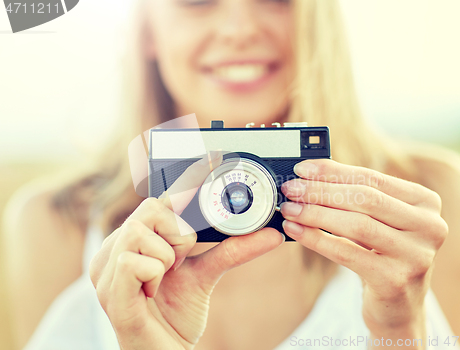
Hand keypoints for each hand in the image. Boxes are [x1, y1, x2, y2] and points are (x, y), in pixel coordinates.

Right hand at [90, 153, 283, 349]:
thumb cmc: (176, 313)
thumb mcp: (206, 274)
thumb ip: (232, 250)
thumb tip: (271, 234)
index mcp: (136, 238)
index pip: (159, 198)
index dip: (184, 177)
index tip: (213, 154)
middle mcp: (116, 246)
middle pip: (152, 208)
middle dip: (177, 234)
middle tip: (179, 260)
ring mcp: (106, 268)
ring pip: (141, 232)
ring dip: (166, 257)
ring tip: (163, 279)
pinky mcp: (109, 291)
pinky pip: (134, 262)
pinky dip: (153, 274)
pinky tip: (150, 292)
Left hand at [280, 159, 447, 338]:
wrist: (398, 306)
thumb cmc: (383, 254)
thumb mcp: (378, 221)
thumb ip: (354, 197)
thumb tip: (308, 175)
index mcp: (426, 202)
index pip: (373, 178)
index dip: (334, 172)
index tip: (302, 168)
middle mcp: (430, 226)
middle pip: (366, 199)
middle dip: (322, 191)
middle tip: (290, 189)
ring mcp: (416, 255)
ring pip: (357, 225)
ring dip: (316, 213)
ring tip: (289, 209)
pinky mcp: (395, 281)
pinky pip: (346, 253)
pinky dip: (316, 239)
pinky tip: (295, 231)